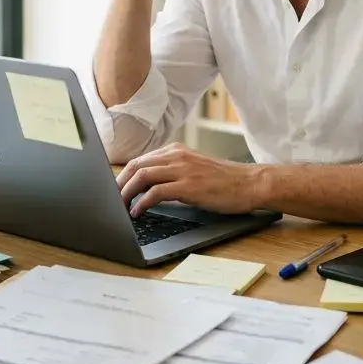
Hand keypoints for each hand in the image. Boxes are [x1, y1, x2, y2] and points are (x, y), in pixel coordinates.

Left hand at [116, 143, 262, 216]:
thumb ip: (173, 172)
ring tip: (119, 207)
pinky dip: (142, 202)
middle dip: (119, 184)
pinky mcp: (189, 186)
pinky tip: (138, 212)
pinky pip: (156, 192)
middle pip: (136, 166)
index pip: (141, 160)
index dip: (124, 175)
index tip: (115, 189)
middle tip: (111, 200)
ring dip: (126, 192)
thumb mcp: (195, 169)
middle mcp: (177, 156)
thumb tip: (149, 186)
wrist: (250, 183)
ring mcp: (183, 170)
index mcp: (177, 151)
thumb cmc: (225, 181)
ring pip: (142, 176)